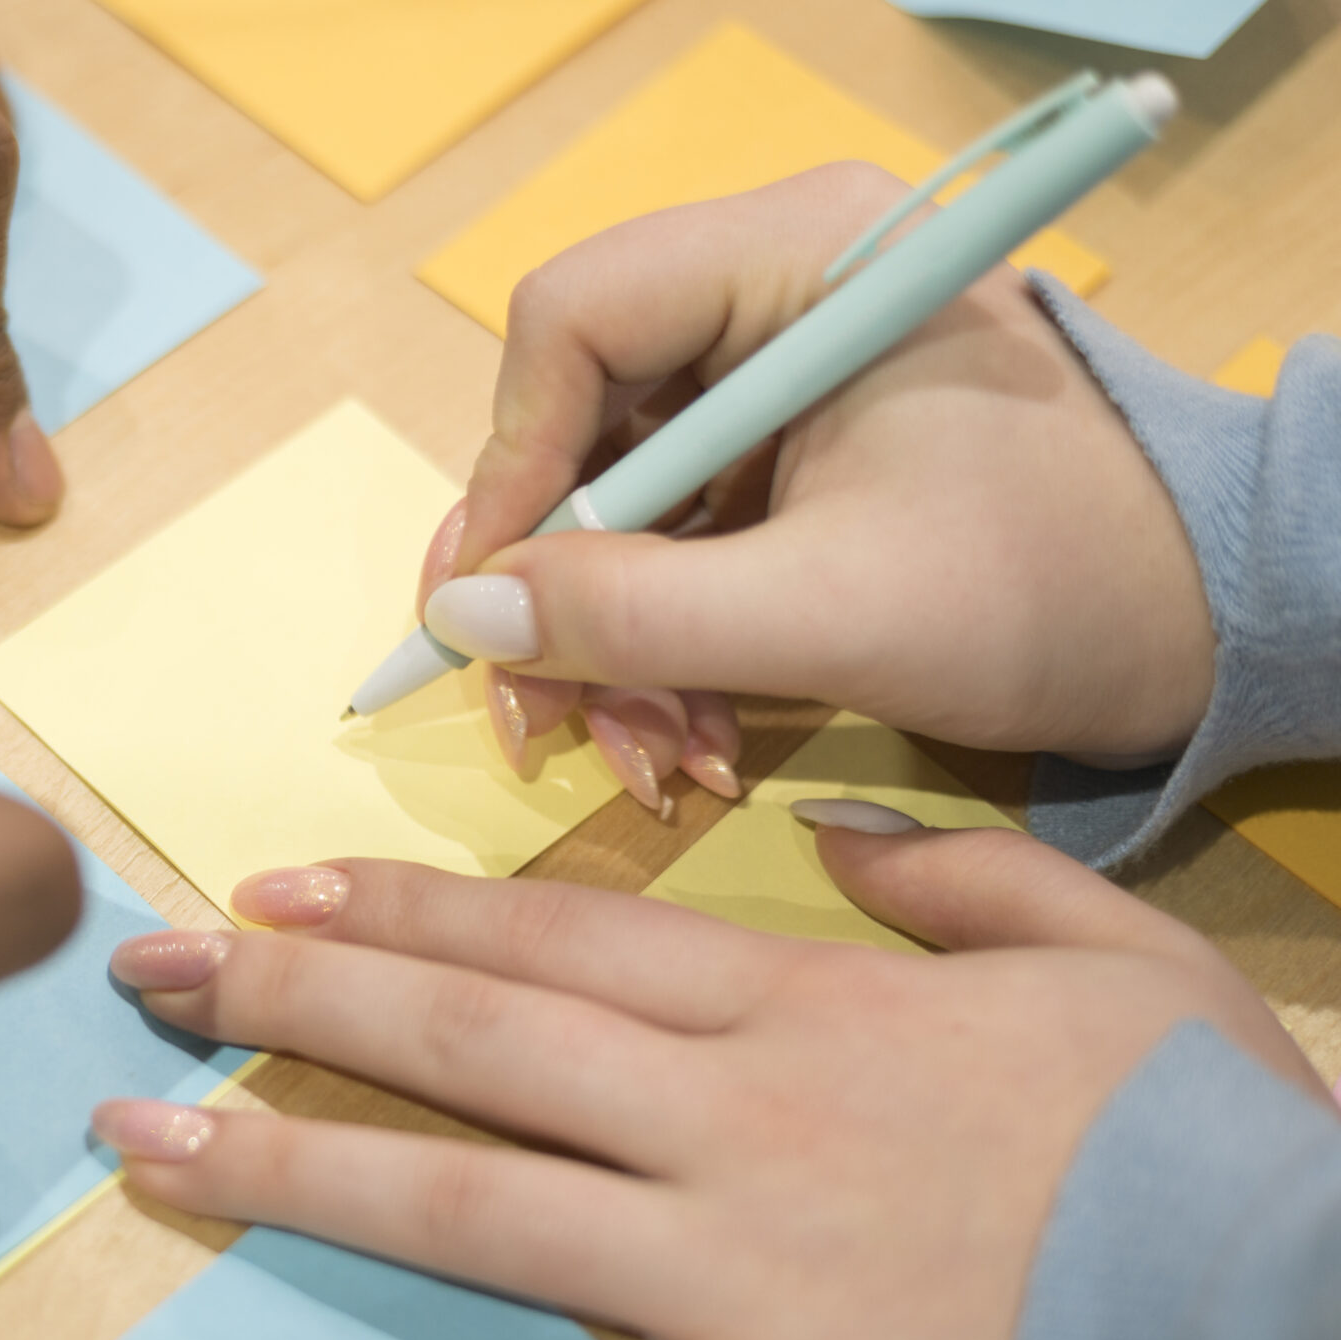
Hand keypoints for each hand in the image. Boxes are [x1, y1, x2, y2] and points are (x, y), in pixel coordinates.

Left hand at [94, 830, 1315, 1339]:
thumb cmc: (1215, 1158)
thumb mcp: (1115, 961)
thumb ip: (961, 878)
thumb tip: (827, 836)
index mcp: (804, 1014)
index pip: (555, 944)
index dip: (398, 910)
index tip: (268, 891)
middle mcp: (726, 1129)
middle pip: (469, 1044)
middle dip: (291, 1001)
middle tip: (146, 978)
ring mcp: (720, 1285)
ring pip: (460, 1209)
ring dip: (286, 1169)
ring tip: (143, 1146)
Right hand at [422, 165, 1213, 810]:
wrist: (1200, 633)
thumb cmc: (1049, 592)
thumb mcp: (829, 614)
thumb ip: (637, 613)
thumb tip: (463, 613)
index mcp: (799, 257)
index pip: (574, 321)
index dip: (512, 467)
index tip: (493, 606)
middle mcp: (772, 290)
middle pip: (575, 421)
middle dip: (557, 588)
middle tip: (536, 717)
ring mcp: (775, 376)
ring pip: (613, 500)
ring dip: (606, 642)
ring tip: (652, 757)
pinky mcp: (786, 454)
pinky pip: (669, 541)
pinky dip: (659, 645)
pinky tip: (694, 734)